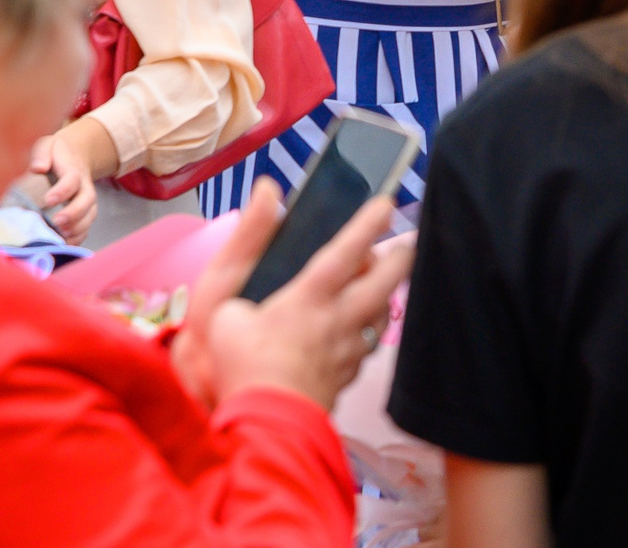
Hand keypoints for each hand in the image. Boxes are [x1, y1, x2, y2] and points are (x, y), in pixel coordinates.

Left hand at [28, 128, 99, 243]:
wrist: (77, 153)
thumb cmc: (56, 153)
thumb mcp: (47, 145)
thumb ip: (42, 154)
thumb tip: (37, 168)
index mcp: (73, 170)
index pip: (72, 180)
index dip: (62, 191)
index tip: (48, 200)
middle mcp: (84, 186)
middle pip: (87, 200)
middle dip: (74, 213)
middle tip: (58, 223)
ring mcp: (87, 200)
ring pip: (90, 215)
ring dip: (78, 228)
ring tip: (62, 237)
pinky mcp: (85, 211)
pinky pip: (87, 225)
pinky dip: (79, 237)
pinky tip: (65, 245)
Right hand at [187, 186, 416, 412]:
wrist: (267, 428)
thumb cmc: (240, 368)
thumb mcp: (219, 309)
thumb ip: (241, 251)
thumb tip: (267, 200)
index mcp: (310, 298)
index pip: (347, 250)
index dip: (367, 224)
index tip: (386, 203)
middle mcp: (339, 320)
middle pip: (387, 280)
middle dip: (401, 256)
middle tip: (407, 242)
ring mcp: (349, 351)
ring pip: (383, 314)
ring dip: (387, 294)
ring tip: (384, 283)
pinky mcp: (348, 377)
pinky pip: (368, 347)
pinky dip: (369, 332)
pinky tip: (361, 332)